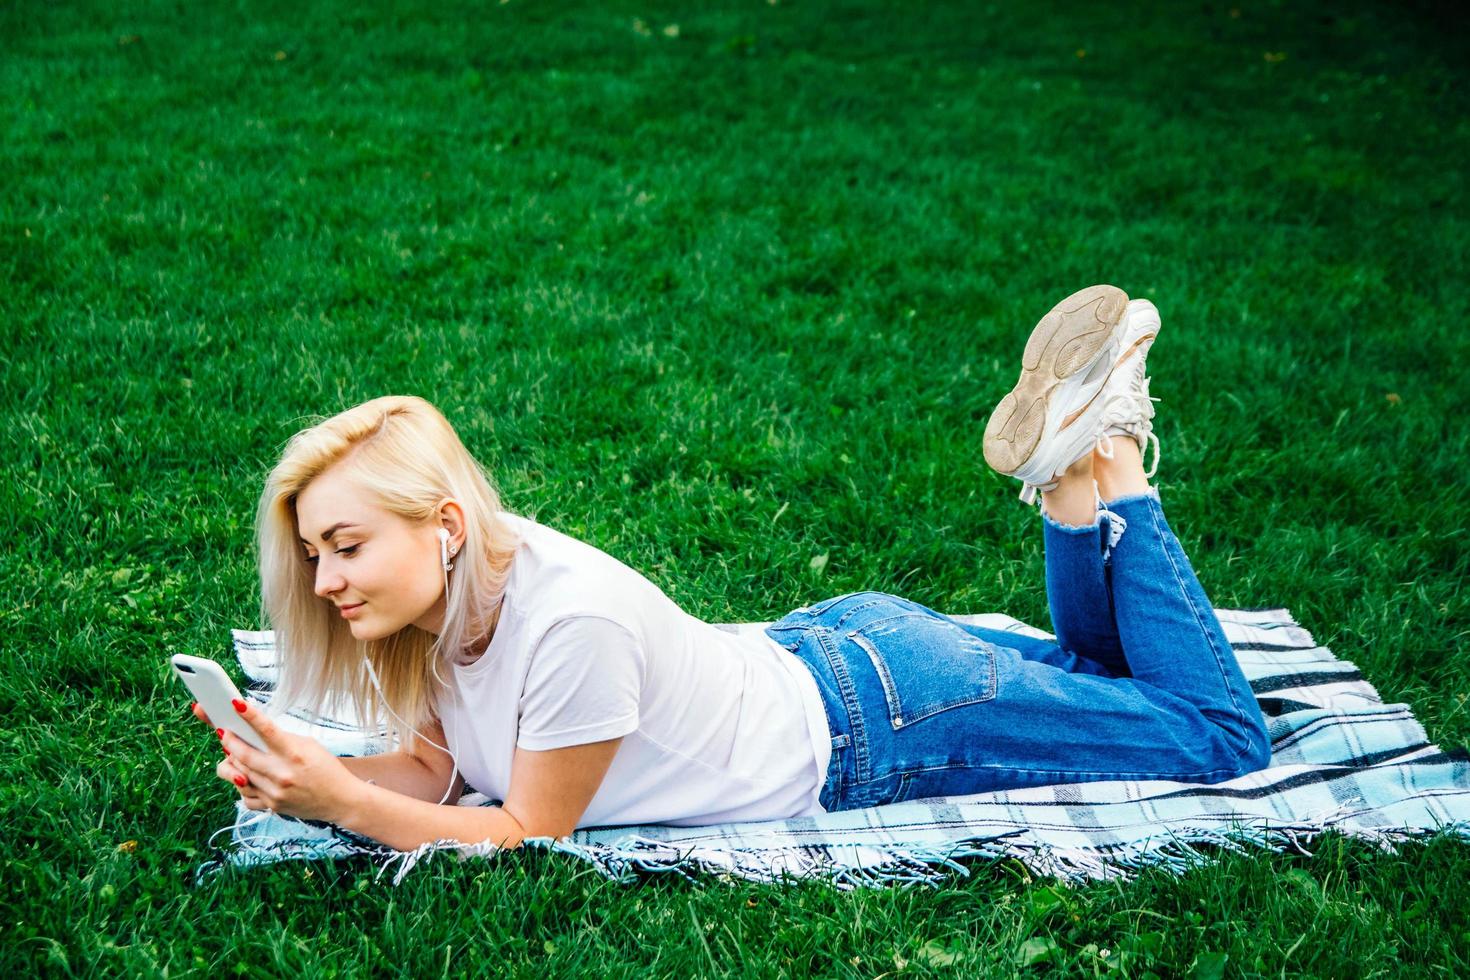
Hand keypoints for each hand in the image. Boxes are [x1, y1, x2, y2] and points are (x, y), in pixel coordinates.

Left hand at [205, 698, 363, 823]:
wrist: (341, 800)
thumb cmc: (327, 769)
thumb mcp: (310, 746)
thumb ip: (283, 740)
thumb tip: (255, 734)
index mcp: (294, 753)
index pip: (266, 730)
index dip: (249, 715)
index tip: (235, 703)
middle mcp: (282, 774)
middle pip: (243, 754)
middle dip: (228, 741)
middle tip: (223, 732)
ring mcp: (275, 792)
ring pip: (238, 775)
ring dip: (232, 763)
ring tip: (233, 755)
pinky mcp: (272, 807)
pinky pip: (245, 796)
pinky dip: (243, 786)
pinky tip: (247, 778)